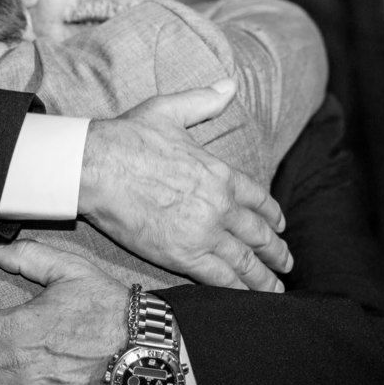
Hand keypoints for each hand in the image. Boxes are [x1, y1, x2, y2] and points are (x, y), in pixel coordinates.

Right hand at [79, 78, 289, 290]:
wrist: (96, 166)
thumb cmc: (127, 138)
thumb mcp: (170, 110)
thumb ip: (204, 101)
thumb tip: (229, 85)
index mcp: (220, 173)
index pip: (258, 199)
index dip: (273, 215)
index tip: (280, 226)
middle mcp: (220, 205)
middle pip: (258, 234)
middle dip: (275, 250)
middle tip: (287, 262)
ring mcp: (204, 233)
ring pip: (245, 260)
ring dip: (264, 276)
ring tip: (277, 287)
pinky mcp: (182, 255)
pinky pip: (221, 278)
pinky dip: (239, 290)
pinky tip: (249, 299)